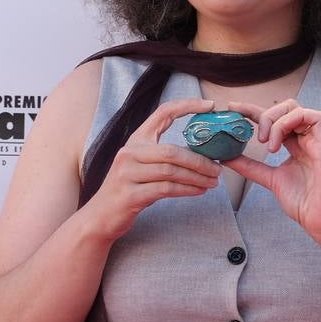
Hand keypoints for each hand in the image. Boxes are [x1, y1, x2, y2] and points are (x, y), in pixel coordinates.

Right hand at [85, 98, 220, 241]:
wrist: (101, 216)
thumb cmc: (128, 189)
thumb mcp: (141, 164)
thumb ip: (163, 154)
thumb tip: (202, 151)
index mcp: (135, 140)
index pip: (163, 112)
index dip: (187, 106)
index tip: (210, 106)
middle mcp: (129, 153)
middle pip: (172, 151)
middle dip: (200, 160)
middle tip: (219, 168)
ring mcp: (127, 174)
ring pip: (171, 171)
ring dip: (197, 177)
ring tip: (213, 182)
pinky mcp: (130, 195)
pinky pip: (166, 189)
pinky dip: (187, 190)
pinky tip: (199, 191)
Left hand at [221, 99, 320, 243]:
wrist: (319, 220)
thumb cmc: (302, 203)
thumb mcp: (269, 179)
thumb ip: (250, 166)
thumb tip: (225, 157)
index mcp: (295, 145)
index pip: (274, 119)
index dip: (253, 110)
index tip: (233, 109)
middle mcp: (306, 138)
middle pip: (286, 107)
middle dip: (264, 114)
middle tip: (255, 137)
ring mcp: (317, 139)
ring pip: (296, 108)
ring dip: (275, 121)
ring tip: (267, 144)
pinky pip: (313, 116)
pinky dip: (289, 122)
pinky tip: (279, 142)